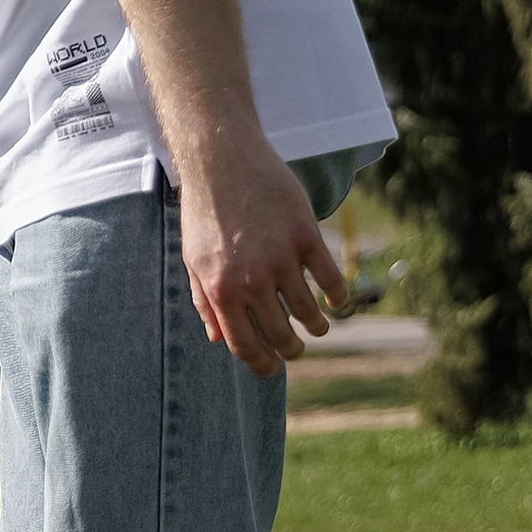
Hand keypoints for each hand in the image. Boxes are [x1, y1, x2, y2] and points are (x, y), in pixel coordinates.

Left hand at [176, 134, 346, 373]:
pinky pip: (330, 278)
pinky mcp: (306, 236)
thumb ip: (205, 301)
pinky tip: (337, 302)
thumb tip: (217, 339)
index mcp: (221, 290)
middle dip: (291, 350)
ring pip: (308, 311)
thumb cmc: (205, 212)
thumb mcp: (194, 260)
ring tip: (319, 327)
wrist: (223, 162)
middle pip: (281, 334)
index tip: (272, 369)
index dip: (261, 364)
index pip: (245, 344)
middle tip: (296, 350)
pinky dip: (337, 296)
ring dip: (317, 326)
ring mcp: (281, 259)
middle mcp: (252, 280)